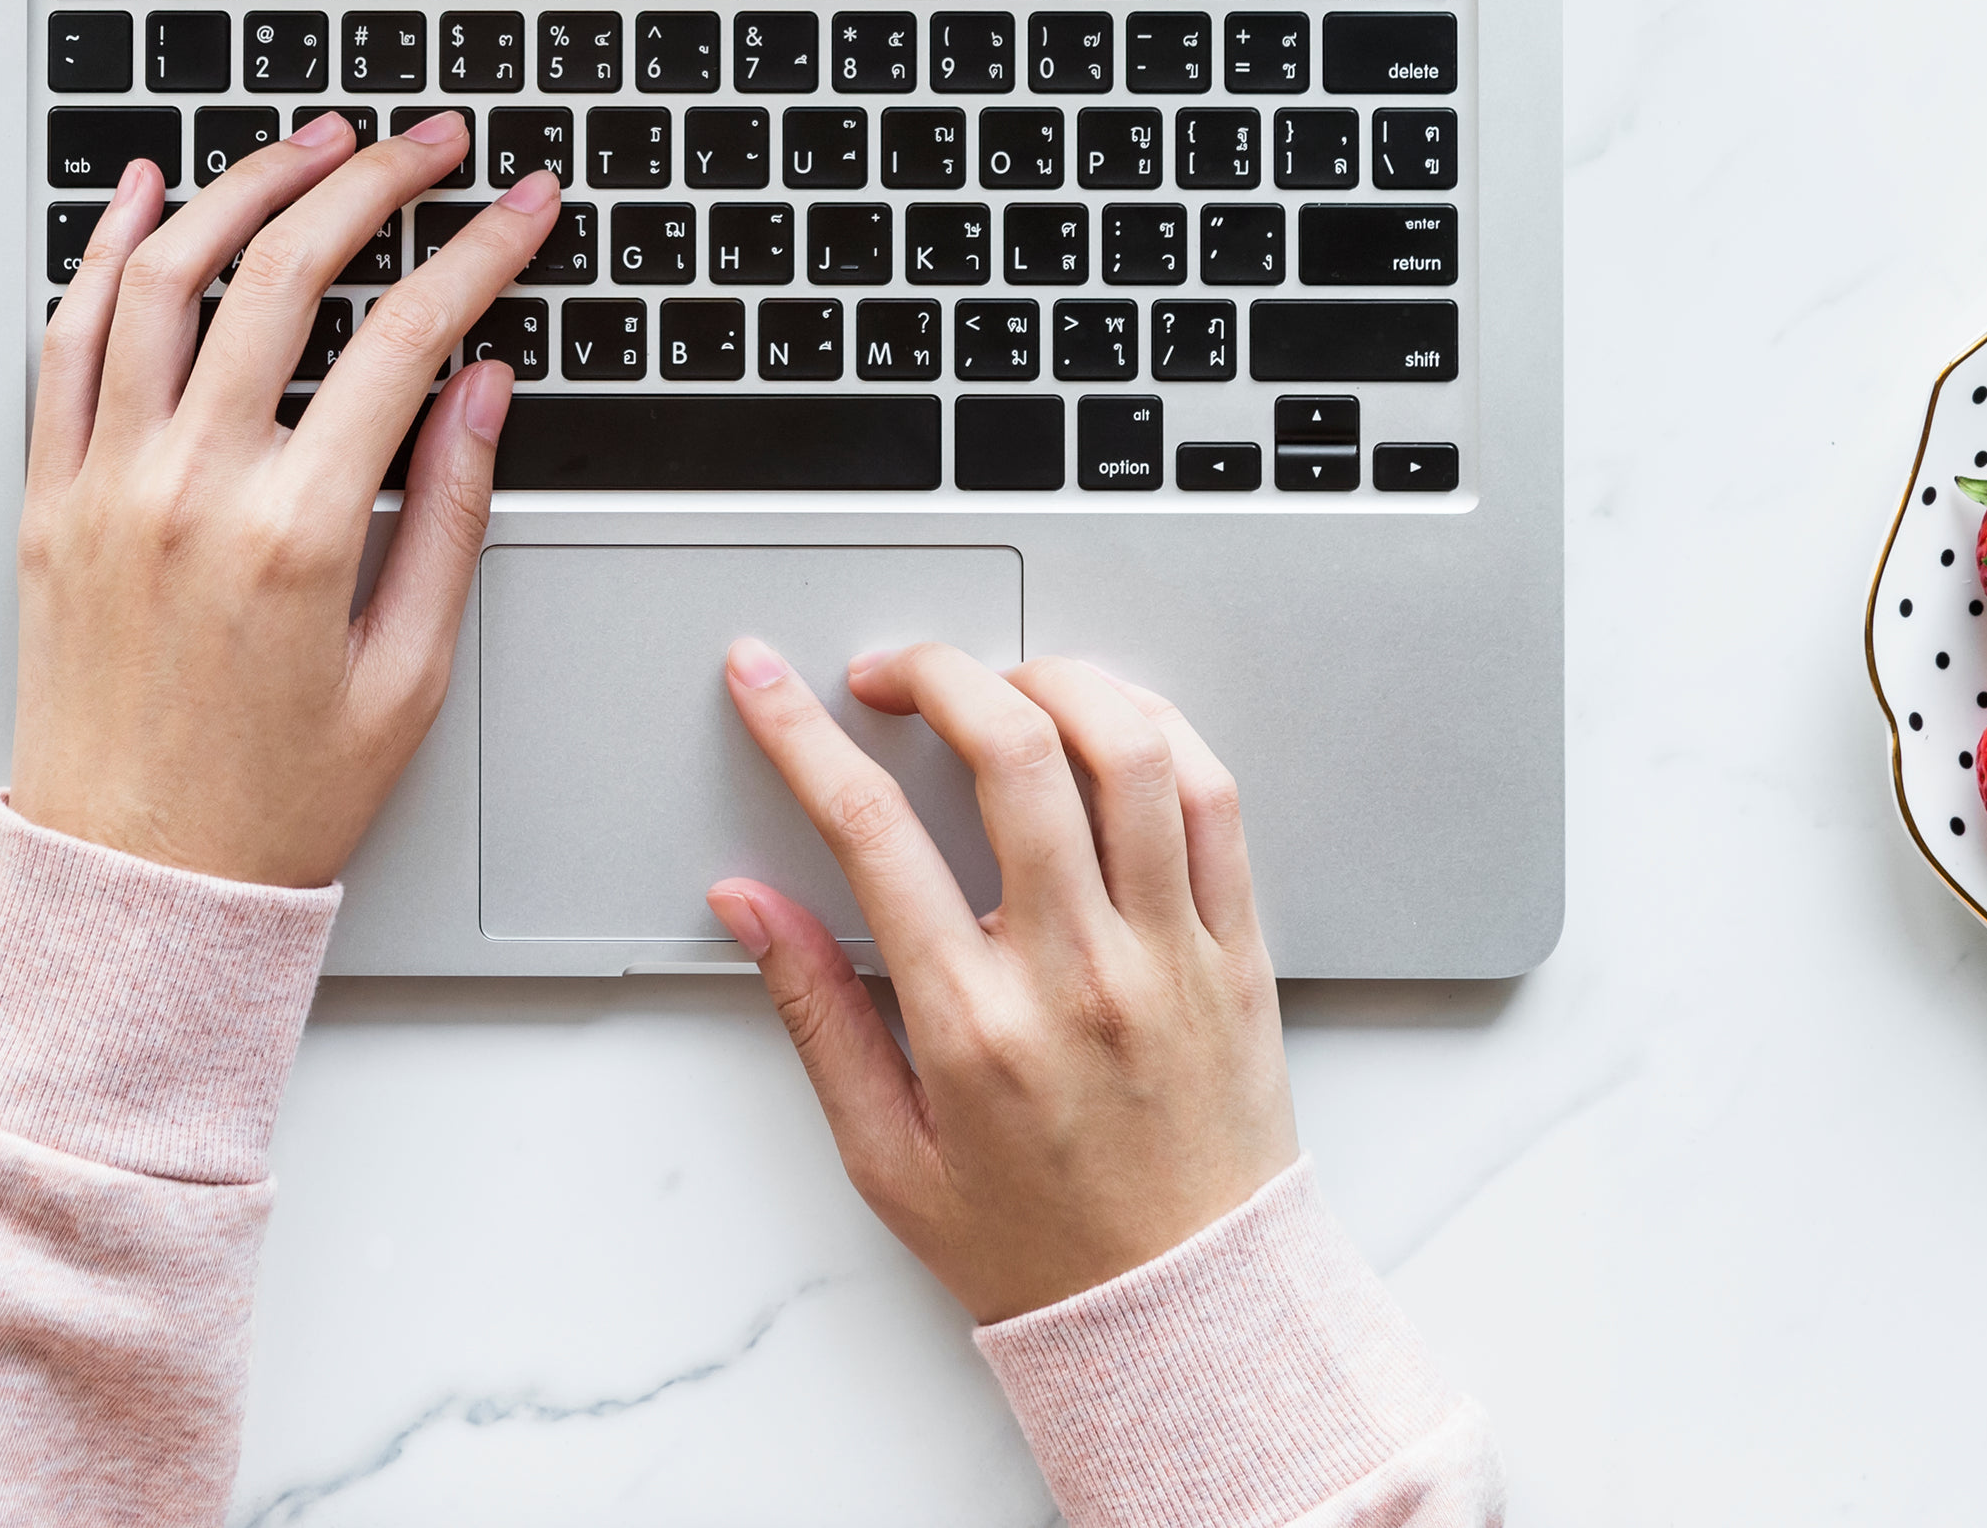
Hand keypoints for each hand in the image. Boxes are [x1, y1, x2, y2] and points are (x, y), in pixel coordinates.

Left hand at [12, 112, 558, 886]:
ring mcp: (107, 485)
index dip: (481, 250)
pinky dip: (107, 252)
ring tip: (313, 144)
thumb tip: (484, 382)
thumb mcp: (408, 674)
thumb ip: (451, 513)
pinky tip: (148, 195)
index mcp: (297, 534)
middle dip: (375, 180)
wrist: (134, 888)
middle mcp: (192, 489)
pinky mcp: (50, 500)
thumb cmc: (275, 802)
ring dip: (245, 184)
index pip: (407, 336)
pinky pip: (67, 341)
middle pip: (287, 271)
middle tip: (430, 143)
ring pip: (168, 276)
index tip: (523, 206)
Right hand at [711, 642, 1297, 1323]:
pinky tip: (1107, 723)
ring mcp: (1171, 954)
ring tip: (1001, 683)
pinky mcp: (1237, 949)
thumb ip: (814, 1013)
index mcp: (975, 1027)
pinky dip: (1157, 728)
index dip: (801, 734)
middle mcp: (1080, 974)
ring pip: (1129, 748)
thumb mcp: (886, 1154)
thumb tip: (749, 906)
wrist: (1185, 1314)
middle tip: (889, 673)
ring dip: (1052, 677)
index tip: (766, 681)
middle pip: (1013, 752)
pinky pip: (1214, 797)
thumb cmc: (1038, 1247)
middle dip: (934, 672)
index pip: (872, 832)